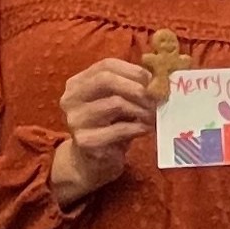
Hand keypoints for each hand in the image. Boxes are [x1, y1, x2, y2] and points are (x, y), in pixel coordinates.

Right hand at [53, 58, 155, 205]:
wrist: (91, 163)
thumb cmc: (108, 127)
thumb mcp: (116, 101)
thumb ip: (129, 86)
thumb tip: (159, 77)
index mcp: (77, 83)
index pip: (106, 65)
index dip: (133, 70)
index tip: (154, 80)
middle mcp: (70, 99)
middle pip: (106, 79)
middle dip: (137, 87)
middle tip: (156, 97)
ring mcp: (76, 120)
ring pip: (115, 103)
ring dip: (141, 108)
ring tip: (154, 115)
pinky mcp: (86, 141)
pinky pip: (119, 129)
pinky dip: (138, 127)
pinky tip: (146, 129)